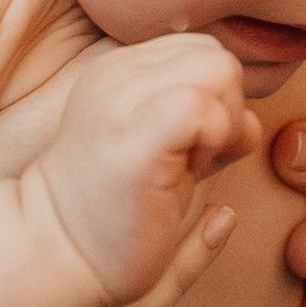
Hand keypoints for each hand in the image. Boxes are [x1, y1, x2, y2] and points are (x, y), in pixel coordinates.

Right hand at [32, 34, 260, 306]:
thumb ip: (209, 127)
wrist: (56, 255)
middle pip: (216, 56)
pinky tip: (189, 170)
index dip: (214, 99)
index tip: (187, 148)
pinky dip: (215, 137)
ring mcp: (123, 99)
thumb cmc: (116, 215)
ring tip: (188, 165)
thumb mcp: (168, 155)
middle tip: (193, 158)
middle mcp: (117, 72)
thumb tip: (249, 124)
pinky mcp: (136, 135)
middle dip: (225, 107)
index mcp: (120, 70)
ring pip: (217, 70)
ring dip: (221, 123)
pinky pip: (202, 106)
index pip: (201, 51)